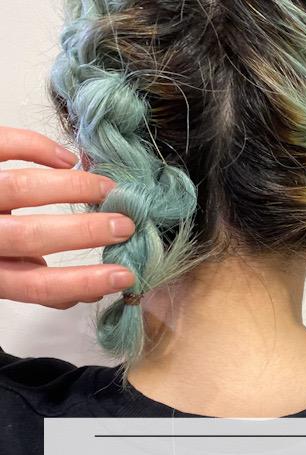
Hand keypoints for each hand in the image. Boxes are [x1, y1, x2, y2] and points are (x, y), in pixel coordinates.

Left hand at [0, 126, 135, 308]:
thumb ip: (28, 280)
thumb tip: (84, 292)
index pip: (37, 284)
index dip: (84, 281)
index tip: (123, 276)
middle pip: (33, 236)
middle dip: (87, 231)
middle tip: (125, 224)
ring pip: (23, 187)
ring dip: (74, 188)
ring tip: (107, 188)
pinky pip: (2, 144)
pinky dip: (39, 147)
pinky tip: (67, 159)